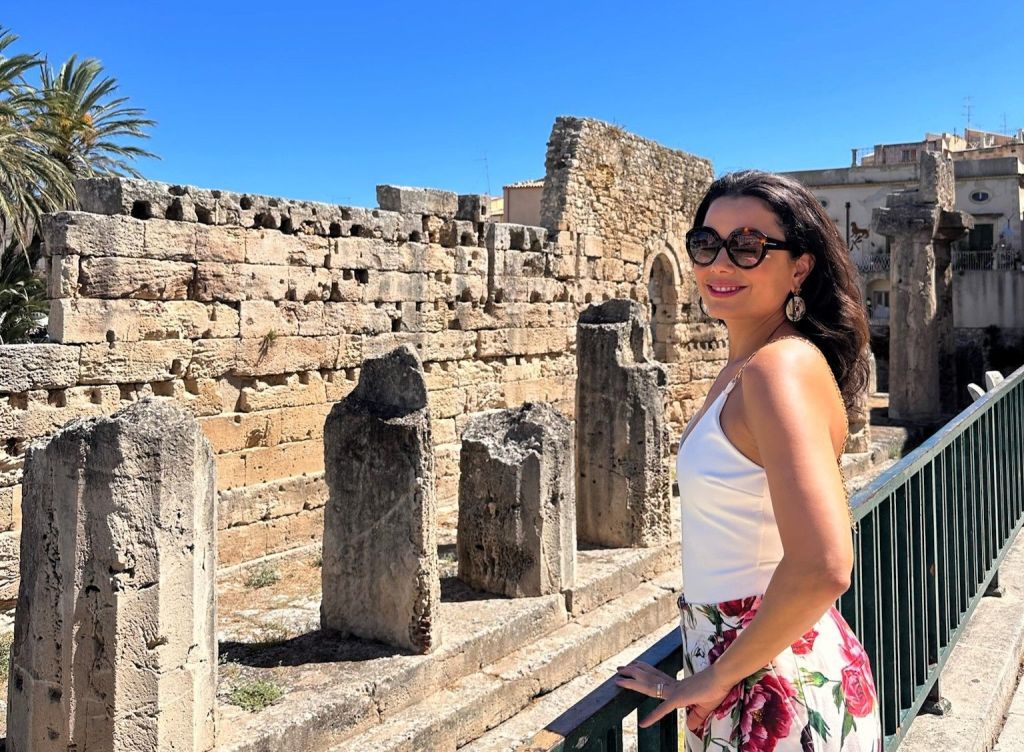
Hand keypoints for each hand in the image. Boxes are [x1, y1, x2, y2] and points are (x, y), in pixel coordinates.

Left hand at [614, 660, 733, 730]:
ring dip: (632, 682)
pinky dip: (653, 717)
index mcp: (677, 686)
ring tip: (618, 679)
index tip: (634, 667)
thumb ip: (695, 717)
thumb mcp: (704, 707)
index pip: (656, 678)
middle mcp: (672, 686)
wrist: (723, 679)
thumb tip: (691, 727)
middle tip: (619, 670)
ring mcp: (674, 691)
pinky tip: (643, 724)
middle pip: (647, 678)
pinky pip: (663, 709)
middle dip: (632, 673)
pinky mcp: (679, 698)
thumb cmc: (715, 689)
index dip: (644, 672)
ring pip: (648, 686)